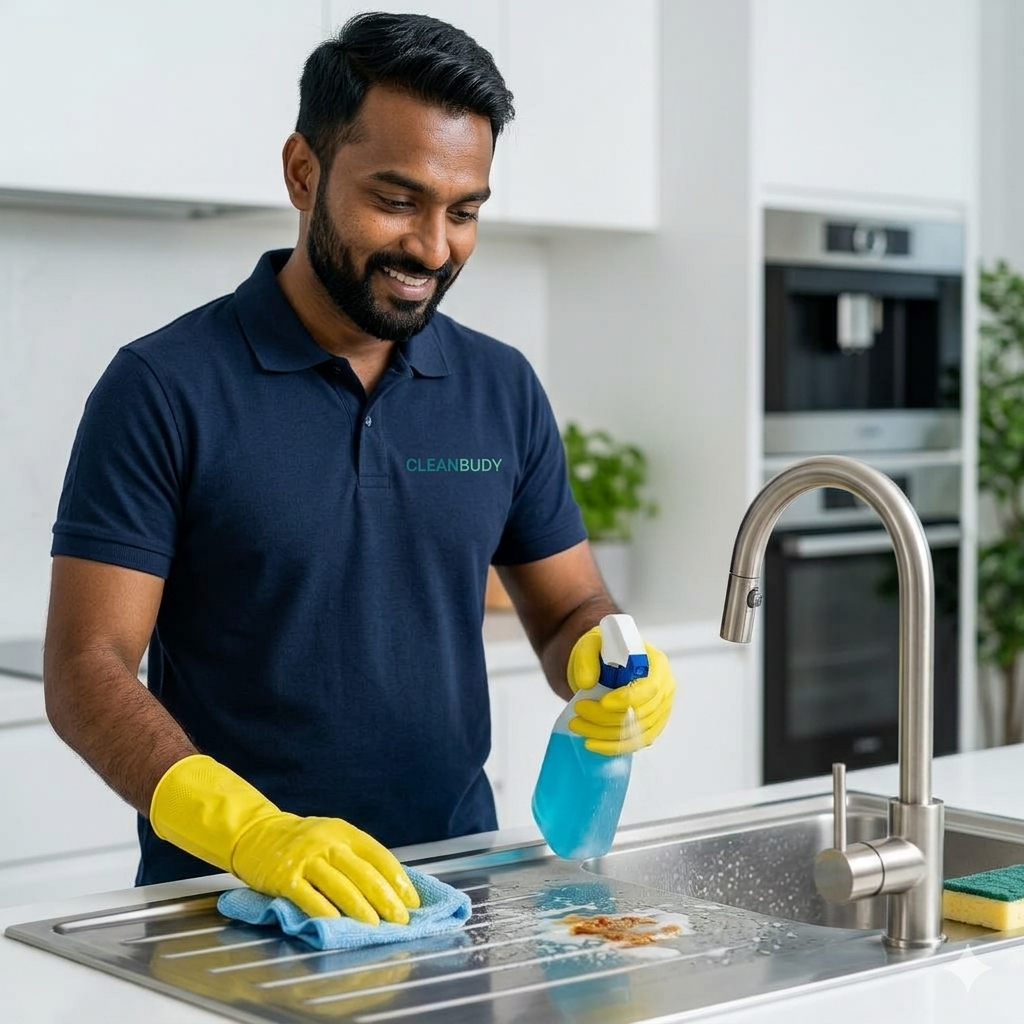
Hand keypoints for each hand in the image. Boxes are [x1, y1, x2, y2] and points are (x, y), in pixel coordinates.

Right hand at [150, 754, 419, 923]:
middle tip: (400, 919)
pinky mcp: (285, 876)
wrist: (255, 832)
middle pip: (363, 872)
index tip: (412, 900)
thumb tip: (389, 885)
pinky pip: (308, 896)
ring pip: (339, 885)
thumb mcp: (332, 836)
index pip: (379, 855)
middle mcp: (328, 842)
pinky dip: (324, 911)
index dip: (397, 879)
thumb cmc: (300, 840)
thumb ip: (355, 856)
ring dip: (360, 908)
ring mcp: (306, 858)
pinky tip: (336, 924)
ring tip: (375, 925)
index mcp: (345, 832)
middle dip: (385, 898)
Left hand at [565, 626, 675, 754]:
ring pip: (636, 733)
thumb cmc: (603, 651)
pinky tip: (591, 743)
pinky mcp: (649, 727)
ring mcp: (659, 711)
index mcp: (657, 664)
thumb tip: (586, 682)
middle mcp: (664, 690)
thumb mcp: (591, 645)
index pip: (650, 688)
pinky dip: (612, 746)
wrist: (603, 664)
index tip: (603, 702)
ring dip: (604, 734)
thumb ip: (586, 659)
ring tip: (577, 725)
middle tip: (578, 710)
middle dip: (607, 717)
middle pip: (641, 714)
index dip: (628, 699)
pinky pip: (634, 744)